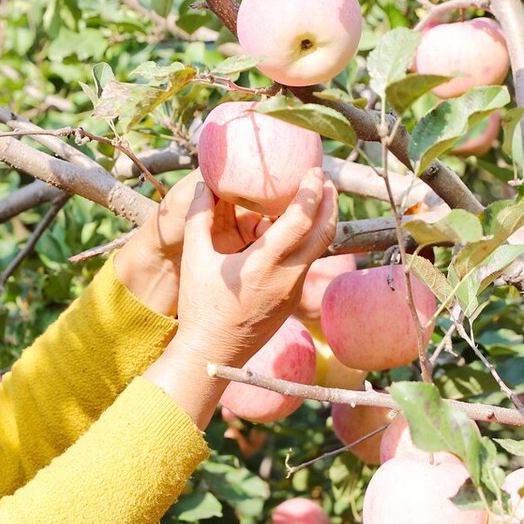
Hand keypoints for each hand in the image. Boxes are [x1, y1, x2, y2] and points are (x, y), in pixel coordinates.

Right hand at [140, 168, 337, 428]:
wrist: (212, 353)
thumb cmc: (200, 308)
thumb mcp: (194, 260)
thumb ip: (199, 219)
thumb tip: (205, 185)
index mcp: (262, 265)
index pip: (301, 220)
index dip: (311, 191)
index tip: (313, 170)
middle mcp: (286, 278)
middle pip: (325, 231)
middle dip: (329, 200)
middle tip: (323, 177)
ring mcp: (294, 291)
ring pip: (321, 247)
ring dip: (324, 219)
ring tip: (317, 197)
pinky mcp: (295, 301)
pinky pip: (308, 262)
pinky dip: (310, 240)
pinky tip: (296, 229)